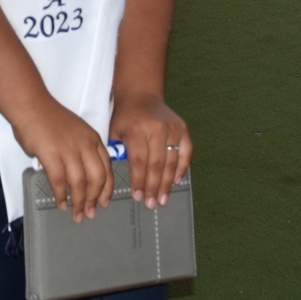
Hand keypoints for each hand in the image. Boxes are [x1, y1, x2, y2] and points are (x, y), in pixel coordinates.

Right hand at [10, 100, 112, 223]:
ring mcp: (68, 149)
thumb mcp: (77, 132)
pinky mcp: (51, 154)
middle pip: (97, 178)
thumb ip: (83, 151)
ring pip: (79, 183)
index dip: (107, 188)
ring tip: (76, 214)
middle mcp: (85, 145)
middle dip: (95, 199)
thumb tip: (83, 177)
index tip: (104, 202)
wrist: (31, 106)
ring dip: (79, 202)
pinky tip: (60, 203)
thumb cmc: (51, 119)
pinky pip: (59, 181)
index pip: (107, 168)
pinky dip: (61, 195)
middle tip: (90, 213)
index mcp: (93, 139)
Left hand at [109, 94, 190, 209]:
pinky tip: (176, 182)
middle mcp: (156, 129)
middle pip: (156, 164)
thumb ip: (117, 153)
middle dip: (153, 187)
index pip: (139, 161)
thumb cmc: (125, 117)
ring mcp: (172, 129)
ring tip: (162, 199)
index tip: (138, 197)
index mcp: (137, 130)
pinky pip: (186, 152)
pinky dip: (182, 168)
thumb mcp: (114, 131)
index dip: (139, 181)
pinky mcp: (182, 129)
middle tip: (152, 204)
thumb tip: (117, 178)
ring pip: (171, 161)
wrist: (141, 95)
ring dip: (167, 183)